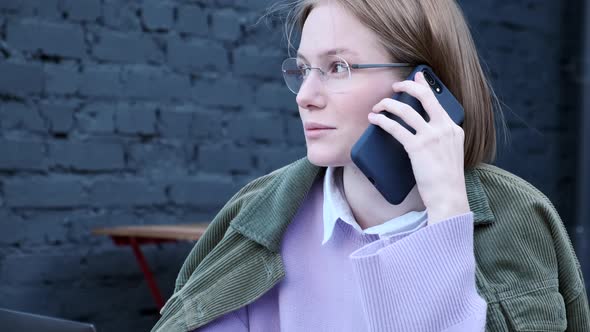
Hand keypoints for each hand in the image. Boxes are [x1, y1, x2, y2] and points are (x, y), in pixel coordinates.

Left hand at [367, 71, 469, 224]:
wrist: (448, 197)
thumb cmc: (445, 181)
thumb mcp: (450, 153)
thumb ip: (441, 139)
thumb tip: (422, 129)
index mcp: (454, 129)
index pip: (438, 100)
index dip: (425, 86)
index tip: (417, 76)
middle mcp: (445, 128)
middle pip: (424, 97)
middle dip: (407, 86)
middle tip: (395, 86)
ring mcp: (432, 137)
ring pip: (406, 110)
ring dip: (388, 105)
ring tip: (378, 106)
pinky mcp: (418, 147)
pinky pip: (396, 127)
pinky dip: (382, 121)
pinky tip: (375, 120)